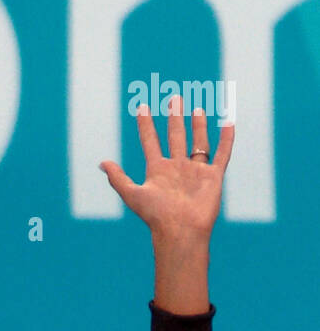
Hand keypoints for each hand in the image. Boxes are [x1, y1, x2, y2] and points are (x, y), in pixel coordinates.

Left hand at [99, 97, 233, 243]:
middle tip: (174, 99)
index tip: (142, 107)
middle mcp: (176, 169)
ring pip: (198, 143)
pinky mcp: (213, 177)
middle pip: (175, 137)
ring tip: (197, 108)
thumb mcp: (133, 195)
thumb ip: (118, 179)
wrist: (181, 231)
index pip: (150, 141)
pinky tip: (229, 123)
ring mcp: (195, 172)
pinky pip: (222, 154)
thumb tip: (101, 163)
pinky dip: (226, 139)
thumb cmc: (156, 216)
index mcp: (158, 171)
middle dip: (174, 118)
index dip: (145, 125)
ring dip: (197, 126)